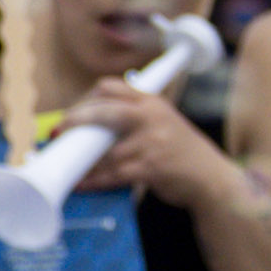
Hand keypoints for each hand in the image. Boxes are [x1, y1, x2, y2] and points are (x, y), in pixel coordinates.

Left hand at [72, 74, 228, 207]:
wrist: (211, 178)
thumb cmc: (181, 152)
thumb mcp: (163, 122)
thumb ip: (134, 116)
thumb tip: (90, 121)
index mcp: (151, 102)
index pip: (111, 88)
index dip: (87, 99)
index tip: (74, 112)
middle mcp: (151, 117)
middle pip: (103, 113)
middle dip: (76, 121)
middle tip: (59, 131)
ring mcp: (151, 143)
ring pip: (104, 151)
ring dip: (83, 161)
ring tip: (67, 164)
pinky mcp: (150, 168)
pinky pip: (112, 174)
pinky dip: (94, 180)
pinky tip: (82, 182)